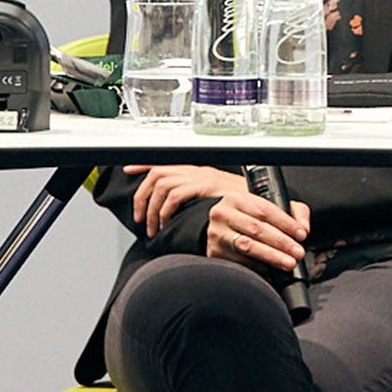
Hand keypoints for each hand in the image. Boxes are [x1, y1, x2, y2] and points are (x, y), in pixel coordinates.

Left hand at [124, 164, 243, 235]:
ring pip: (162, 185)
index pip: (164, 162)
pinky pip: (175, 196)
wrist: (263, 203)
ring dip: (152, 209)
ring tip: (153, 228)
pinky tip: (167, 224)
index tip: (129, 169)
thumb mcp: (216, 200)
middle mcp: (197, 171)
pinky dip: (166, 211)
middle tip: (140, 218)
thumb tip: (177, 215)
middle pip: (157, 174)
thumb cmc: (242, 206)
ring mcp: (201, 177)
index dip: (143, 164)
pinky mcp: (205, 186)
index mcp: (198, 172)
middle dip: (142, 196)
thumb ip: (197, 202)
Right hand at [205, 187, 309, 272]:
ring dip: (271, 257)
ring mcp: (217, 235)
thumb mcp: (272, 205)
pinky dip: (258, 267)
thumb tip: (304, 228)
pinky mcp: (215, 253)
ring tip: (288, 263)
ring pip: (246, 246)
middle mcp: (222, 214)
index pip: (264, 210)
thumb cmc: (251, 215)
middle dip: (281, 242)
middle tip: (298, 253)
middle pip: (256, 229)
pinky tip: (271, 269)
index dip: (285, 223)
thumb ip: (294, 212)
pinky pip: (239, 262)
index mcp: (236, 198)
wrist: (225, 222)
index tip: (301, 235)